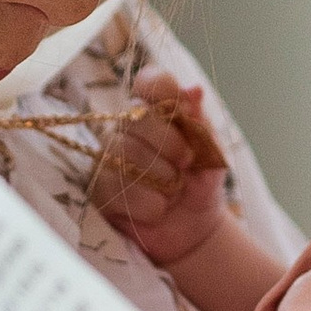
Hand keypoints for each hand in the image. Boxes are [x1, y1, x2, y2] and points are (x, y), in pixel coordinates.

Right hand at [88, 77, 229, 270]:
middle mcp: (127, 128)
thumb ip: (201, 124)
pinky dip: (149, 203)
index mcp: (157, 111)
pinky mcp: (99, 189)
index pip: (150, 82)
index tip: (184, 111)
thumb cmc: (201, 183)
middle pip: (136, 116)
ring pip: (125, 152)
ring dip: (161, 177)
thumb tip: (195, 90)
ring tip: (175, 190)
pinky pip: (118, 188)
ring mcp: (109, 157)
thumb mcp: (211, 154)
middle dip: (169, 142)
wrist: (195, 229)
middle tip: (188, 162)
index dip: (164, 90)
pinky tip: (159, 208)